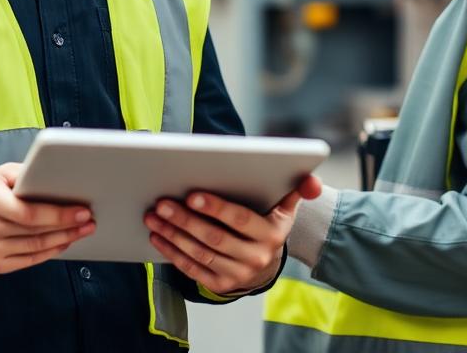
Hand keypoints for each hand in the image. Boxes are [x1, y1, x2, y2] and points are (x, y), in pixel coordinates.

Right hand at [0, 162, 95, 273]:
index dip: (59, 214)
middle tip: (89, 220)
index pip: (29, 213)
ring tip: (83, 231)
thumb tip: (59, 179)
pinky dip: (51, 252)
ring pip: (36, 248)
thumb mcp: (1, 174)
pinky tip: (64, 242)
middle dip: (68, 226)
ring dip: (64, 240)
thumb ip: (27, 175)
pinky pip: (29, 260)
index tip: (82, 210)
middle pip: (36, 232)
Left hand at [144, 175, 322, 294]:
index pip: (240, 219)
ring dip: (173, 235)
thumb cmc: (267, 223)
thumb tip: (312, 181)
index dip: (216, 208)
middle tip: (162, 203)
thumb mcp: (285, 207)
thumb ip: (298, 188)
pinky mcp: (221, 286)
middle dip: (185, 220)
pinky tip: (158, 236)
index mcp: (271, 234)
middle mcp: (256, 258)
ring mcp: (238, 275)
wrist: (266, 263)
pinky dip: (173, 252)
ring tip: (154, 216)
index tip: (192, 195)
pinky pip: (193, 269)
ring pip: (200, 254)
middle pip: (214, 238)